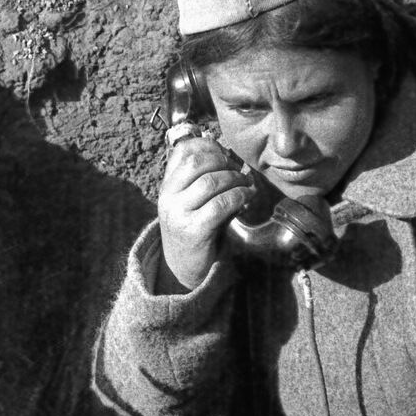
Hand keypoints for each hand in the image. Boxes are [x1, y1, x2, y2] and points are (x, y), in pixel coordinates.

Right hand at [156, 136, 254, 291]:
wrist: (183, 270)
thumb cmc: (196, 229)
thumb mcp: (193, 200)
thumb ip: (204, 177)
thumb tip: (230, 153)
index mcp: (167, 185)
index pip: (184, 150)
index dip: (209, 146)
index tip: (226, 155)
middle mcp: (167, 197)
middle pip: (197, 162)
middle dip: (224, 161)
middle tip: (238, 171)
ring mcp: (178, 214)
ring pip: (211, 182)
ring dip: (236, 180)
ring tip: (246, 185)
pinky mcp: (193, 231)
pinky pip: (221, 204)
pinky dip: (240, 197)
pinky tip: (248, 198)